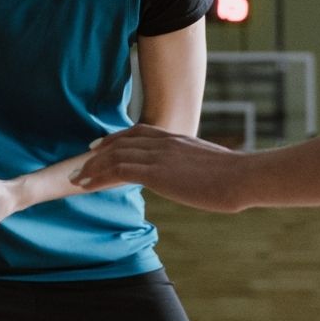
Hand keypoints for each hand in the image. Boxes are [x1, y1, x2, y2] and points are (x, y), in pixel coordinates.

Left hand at [73, 125, 251, 213]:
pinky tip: (87, 187)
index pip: (138, 132)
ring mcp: (159, 156)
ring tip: (76, 179)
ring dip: (92, 167)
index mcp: (177, 139)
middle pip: (121, 143)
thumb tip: (195, 177)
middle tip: (80, 165)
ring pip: (115, 156)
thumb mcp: (211, 166)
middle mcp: (164, 143)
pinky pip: (118, 171)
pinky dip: (98, 177)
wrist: (243, 177)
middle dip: (98, 155)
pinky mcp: (156, 172)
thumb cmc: (237, 177)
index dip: (115, 139)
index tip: (100, 146)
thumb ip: (195, 167)